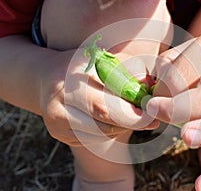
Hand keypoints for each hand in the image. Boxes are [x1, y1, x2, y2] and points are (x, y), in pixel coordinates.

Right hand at [40, 49, 157, 146]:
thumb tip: (148, 86)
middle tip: (150, 120)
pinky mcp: (58, 133)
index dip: (131, 114)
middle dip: (131, 123)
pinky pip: (92, 139)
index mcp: (71, 77)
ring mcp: (56, 119)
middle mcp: (59, 100)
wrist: (49, 78)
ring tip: (130, 116)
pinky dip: (108, 132)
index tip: (150, 113)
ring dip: (121, 127)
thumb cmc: (83, 67)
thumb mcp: (104, 61)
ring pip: (100, 134)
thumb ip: (126, 72)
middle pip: (103, 123)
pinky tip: (112, 120)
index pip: (105, 105)